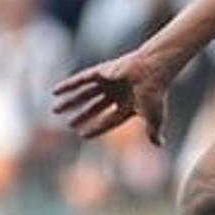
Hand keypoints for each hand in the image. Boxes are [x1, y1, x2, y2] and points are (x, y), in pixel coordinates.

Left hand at [52, 48, 178, 143]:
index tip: (82, 134)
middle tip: (69, 124)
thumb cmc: (154, 93)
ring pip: (85, 94)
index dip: (96, 127)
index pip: (109, 119)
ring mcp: (109, 81)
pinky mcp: (101, 72)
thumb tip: (159, 145)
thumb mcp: (153, 116)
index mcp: (129, 104)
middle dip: (82, 115)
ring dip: (70, 102)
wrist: (152, 70)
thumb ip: (152, 131)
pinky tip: (54, 92)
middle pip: (95, 106)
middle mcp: (118, 92)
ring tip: (55, 110)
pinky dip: (68, 85)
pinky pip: (81, 79)